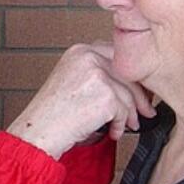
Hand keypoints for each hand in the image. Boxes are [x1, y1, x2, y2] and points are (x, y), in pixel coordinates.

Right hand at [6, 42, 154, 158]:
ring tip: (126, 126)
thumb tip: (127, 83)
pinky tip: (112, 132)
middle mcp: (88, 57)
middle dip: (139, 96)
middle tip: (145, 110)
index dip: (130, 75)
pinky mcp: (105, 95)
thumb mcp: (71, 81)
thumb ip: (96, 74)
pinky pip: (124, 111)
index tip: (137, 89)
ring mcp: (97, 75)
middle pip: (127, 74)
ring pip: (128, 94)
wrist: (39, 131)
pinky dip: (120, 125)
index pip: (116, 56)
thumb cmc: (51, 113)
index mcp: (79, 51)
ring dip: (130, 114)